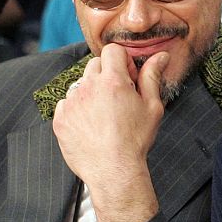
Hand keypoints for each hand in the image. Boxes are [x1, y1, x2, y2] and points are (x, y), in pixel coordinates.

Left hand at [53, 44, 169, 221]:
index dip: (123, 62)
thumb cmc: (135, 141)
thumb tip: (160, 56)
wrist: (113, 171)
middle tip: (118, 98)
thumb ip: (152, 77)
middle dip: (107, 75)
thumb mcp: (152, 107)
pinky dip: (77, 110)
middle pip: (94, 65)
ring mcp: (71, 103)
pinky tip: (91, 125)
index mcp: (112, 81)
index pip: (112, 51)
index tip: (129, 79)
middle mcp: (88, 87)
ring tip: (104, 116)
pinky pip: (66, 104)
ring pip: (80, 85)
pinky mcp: (60, 119)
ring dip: (91, 93)